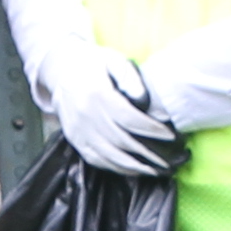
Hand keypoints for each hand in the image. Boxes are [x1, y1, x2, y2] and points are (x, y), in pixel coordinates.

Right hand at [43, 46, 179, 176]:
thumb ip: (130, 77)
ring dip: (133, 167)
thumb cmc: (93, 63)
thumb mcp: (113, 60)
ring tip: (153, 170)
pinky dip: (114, 167)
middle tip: (167, 161)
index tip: (170, 136)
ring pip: (109, 156)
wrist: (61, 68)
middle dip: (147, 154)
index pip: (130, 120)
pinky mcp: (74, 138)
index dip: (152, 131)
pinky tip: (130, 170)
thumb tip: (144, 100)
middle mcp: (86, 115)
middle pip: (122, 141)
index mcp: (98, 95)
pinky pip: (95, 159)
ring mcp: (78, 130)